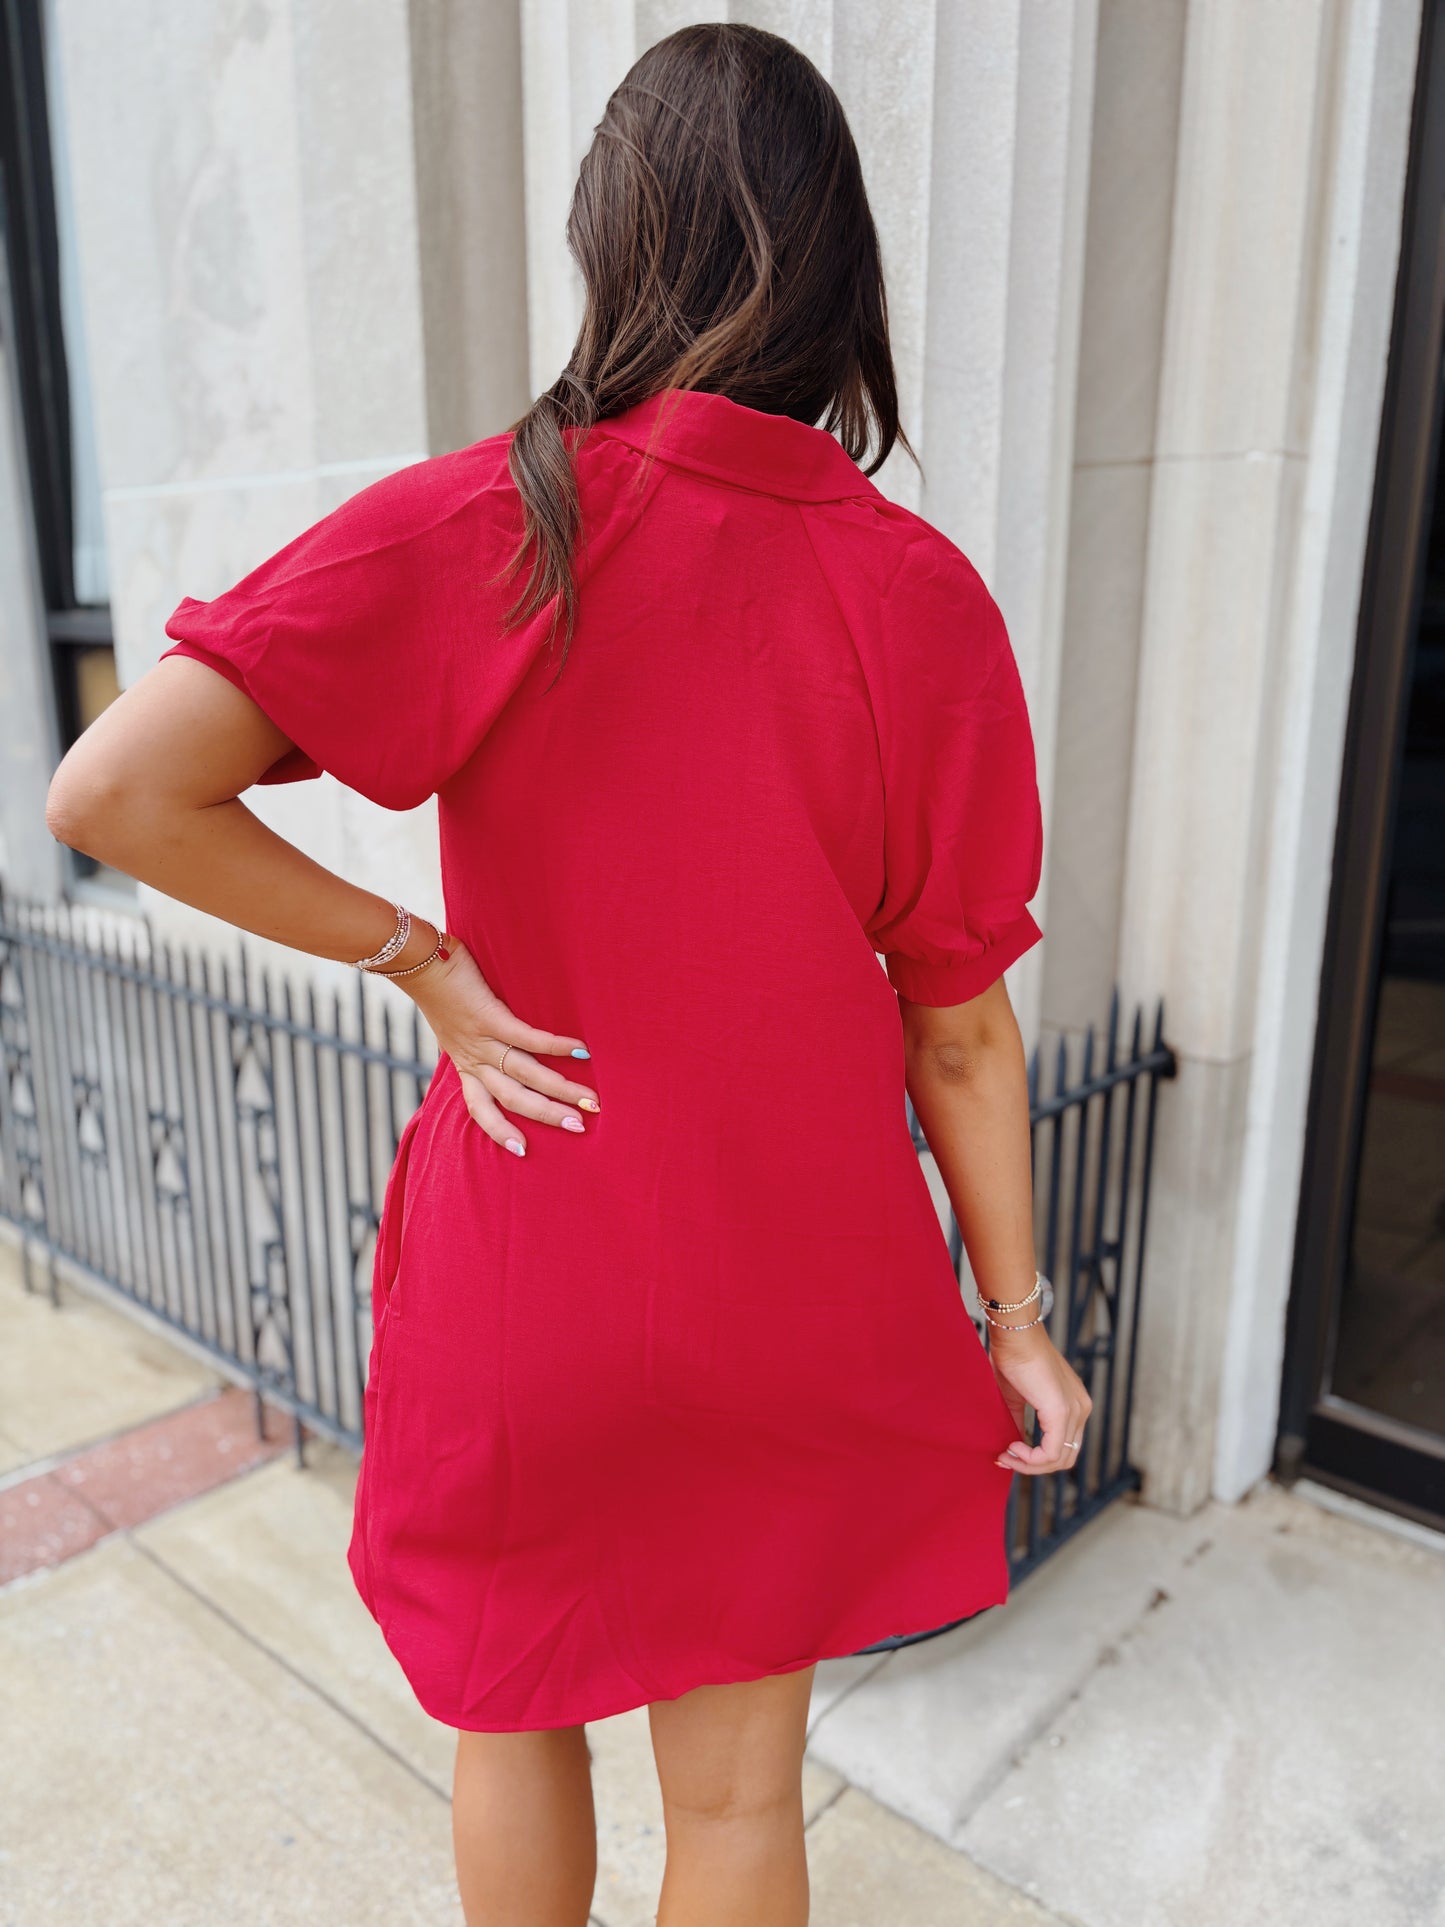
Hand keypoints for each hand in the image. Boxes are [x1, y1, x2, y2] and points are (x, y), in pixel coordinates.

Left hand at [402, 935, 596, 1156]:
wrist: (416, 962)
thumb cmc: (439, 989)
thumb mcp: (454, 1027)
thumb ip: (474, 1040)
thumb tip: (499, 1046)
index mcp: (464, 1064)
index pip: (480, 1109)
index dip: (499, 1131)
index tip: (523, 1150)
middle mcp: (473, 1059)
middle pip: (513, 1098)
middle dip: (548, 1115)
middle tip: (580, 1127)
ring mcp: (481, 1039)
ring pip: (525, 1074)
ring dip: (560, 1089)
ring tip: (590, 1100)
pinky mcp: (489, 1016)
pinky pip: (527, 1038)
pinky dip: (556, 1046)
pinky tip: (581, 1051)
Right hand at [987, 1322, 1092, 1474]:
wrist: (1015, 1335)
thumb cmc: (1013, 1357)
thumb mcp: (1017, 1398)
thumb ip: (1019, 1422)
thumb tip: (1010, 1448)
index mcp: (1075, 1404)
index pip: (1063, 1446)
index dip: (1036, 1458)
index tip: (1007, 1452)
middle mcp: (1081, 1409)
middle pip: (1065, 1458)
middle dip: (1033, 1466)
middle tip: (1005, 1457)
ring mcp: (1075, 1411)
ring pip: (1059, 1460)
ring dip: (1029, 1465)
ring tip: (1006, 1453)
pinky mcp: (1062, 1412)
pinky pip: (1050, 1452)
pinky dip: (1029, 1458)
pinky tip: (1011, 1448)